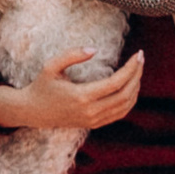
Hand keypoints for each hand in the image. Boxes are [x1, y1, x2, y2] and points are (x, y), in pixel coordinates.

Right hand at [0, 48, 144, 133]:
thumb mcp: (51, 66)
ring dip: (136, 87)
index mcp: (82, 96)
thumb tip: (94, 49)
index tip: (138, 54)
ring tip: (137, 70)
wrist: (33, 112)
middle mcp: (91, 111)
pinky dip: (130, 100)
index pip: (116, 83)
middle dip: (137, 75)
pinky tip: (131, 86)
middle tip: (141, 58)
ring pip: (125, 106)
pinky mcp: (94, 124)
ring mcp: (93, 120)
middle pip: (125, 94)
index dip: (131, 68)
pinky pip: (119, 113)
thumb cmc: (42, 85)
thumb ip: (72, 55)